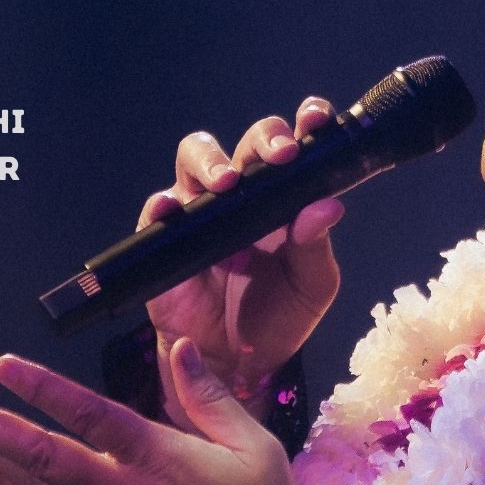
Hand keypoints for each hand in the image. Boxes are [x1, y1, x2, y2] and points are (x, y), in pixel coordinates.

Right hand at [140, 98, 344, 432]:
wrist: (237, 363)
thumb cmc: (279, 318)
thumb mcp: (311, 287)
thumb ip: (317, 246)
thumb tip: (328, 205)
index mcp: (284, 198)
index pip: (292, 146)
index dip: (304, 123)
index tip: (317, 120)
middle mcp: (243, 195)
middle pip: (244, 145)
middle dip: (263, 138)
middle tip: (280, 154)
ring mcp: (201, 212)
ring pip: (195, 160)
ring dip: (210, 160)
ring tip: (226, 181)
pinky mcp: (167, 238)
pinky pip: (157, 211)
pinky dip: (162, 204)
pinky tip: (172, 208)